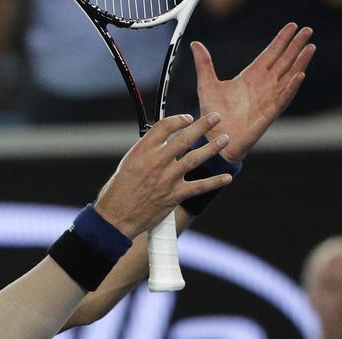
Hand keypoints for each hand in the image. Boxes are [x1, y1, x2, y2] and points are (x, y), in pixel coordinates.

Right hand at [94, 113, 231, 238]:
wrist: (116, 216)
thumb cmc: (119, 190)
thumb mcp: (128, 164)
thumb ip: (146, 153)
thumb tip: (162, 144)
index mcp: (142, 152)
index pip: (164, 127)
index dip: (178, 119)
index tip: (187, 118)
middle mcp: (156, 162)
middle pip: (184, 139)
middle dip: (202, 126)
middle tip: (215, 117)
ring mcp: (167, 179)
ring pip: (195, 159)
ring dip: (212, 148)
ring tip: (224, 139)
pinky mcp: (174, 195)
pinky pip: (198, 187)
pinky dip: (214, 182)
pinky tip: (226, 177)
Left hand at [192, 23, 315, 163]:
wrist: (213, 137)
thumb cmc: (213, 114)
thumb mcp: (206, 85)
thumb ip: (204, 64)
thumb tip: (195, 44)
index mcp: (250, 77)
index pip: (270, 54)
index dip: (281, 41)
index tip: (292, 27)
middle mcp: (262, 86)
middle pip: (283, 62)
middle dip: (295, 46)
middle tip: (307, 30)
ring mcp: (267, 99)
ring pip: (288, 78)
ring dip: (299, 63)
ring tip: (309, 49)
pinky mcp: (267, 114)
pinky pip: (282, 99)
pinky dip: (290, 88)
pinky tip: (298, 76)